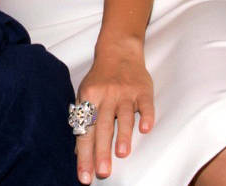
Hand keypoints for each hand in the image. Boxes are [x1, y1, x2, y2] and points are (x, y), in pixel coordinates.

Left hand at [75, 40, 154, 183]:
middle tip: (102, 173)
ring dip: (123, 135)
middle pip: (103, 126)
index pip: (85, 131)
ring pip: (124, 116)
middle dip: (101, 151)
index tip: (84, 176)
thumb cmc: (100, 79)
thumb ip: (84, 121)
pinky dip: (147, 116)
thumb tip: (79, 151)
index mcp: (89, 98)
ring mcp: (126, 92)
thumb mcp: (86, 94)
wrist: (118, 51)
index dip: (84, 154)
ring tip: (121, 154)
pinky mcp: (143, 90)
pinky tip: (146, 129)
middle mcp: (106, 96)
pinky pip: (146, 104)